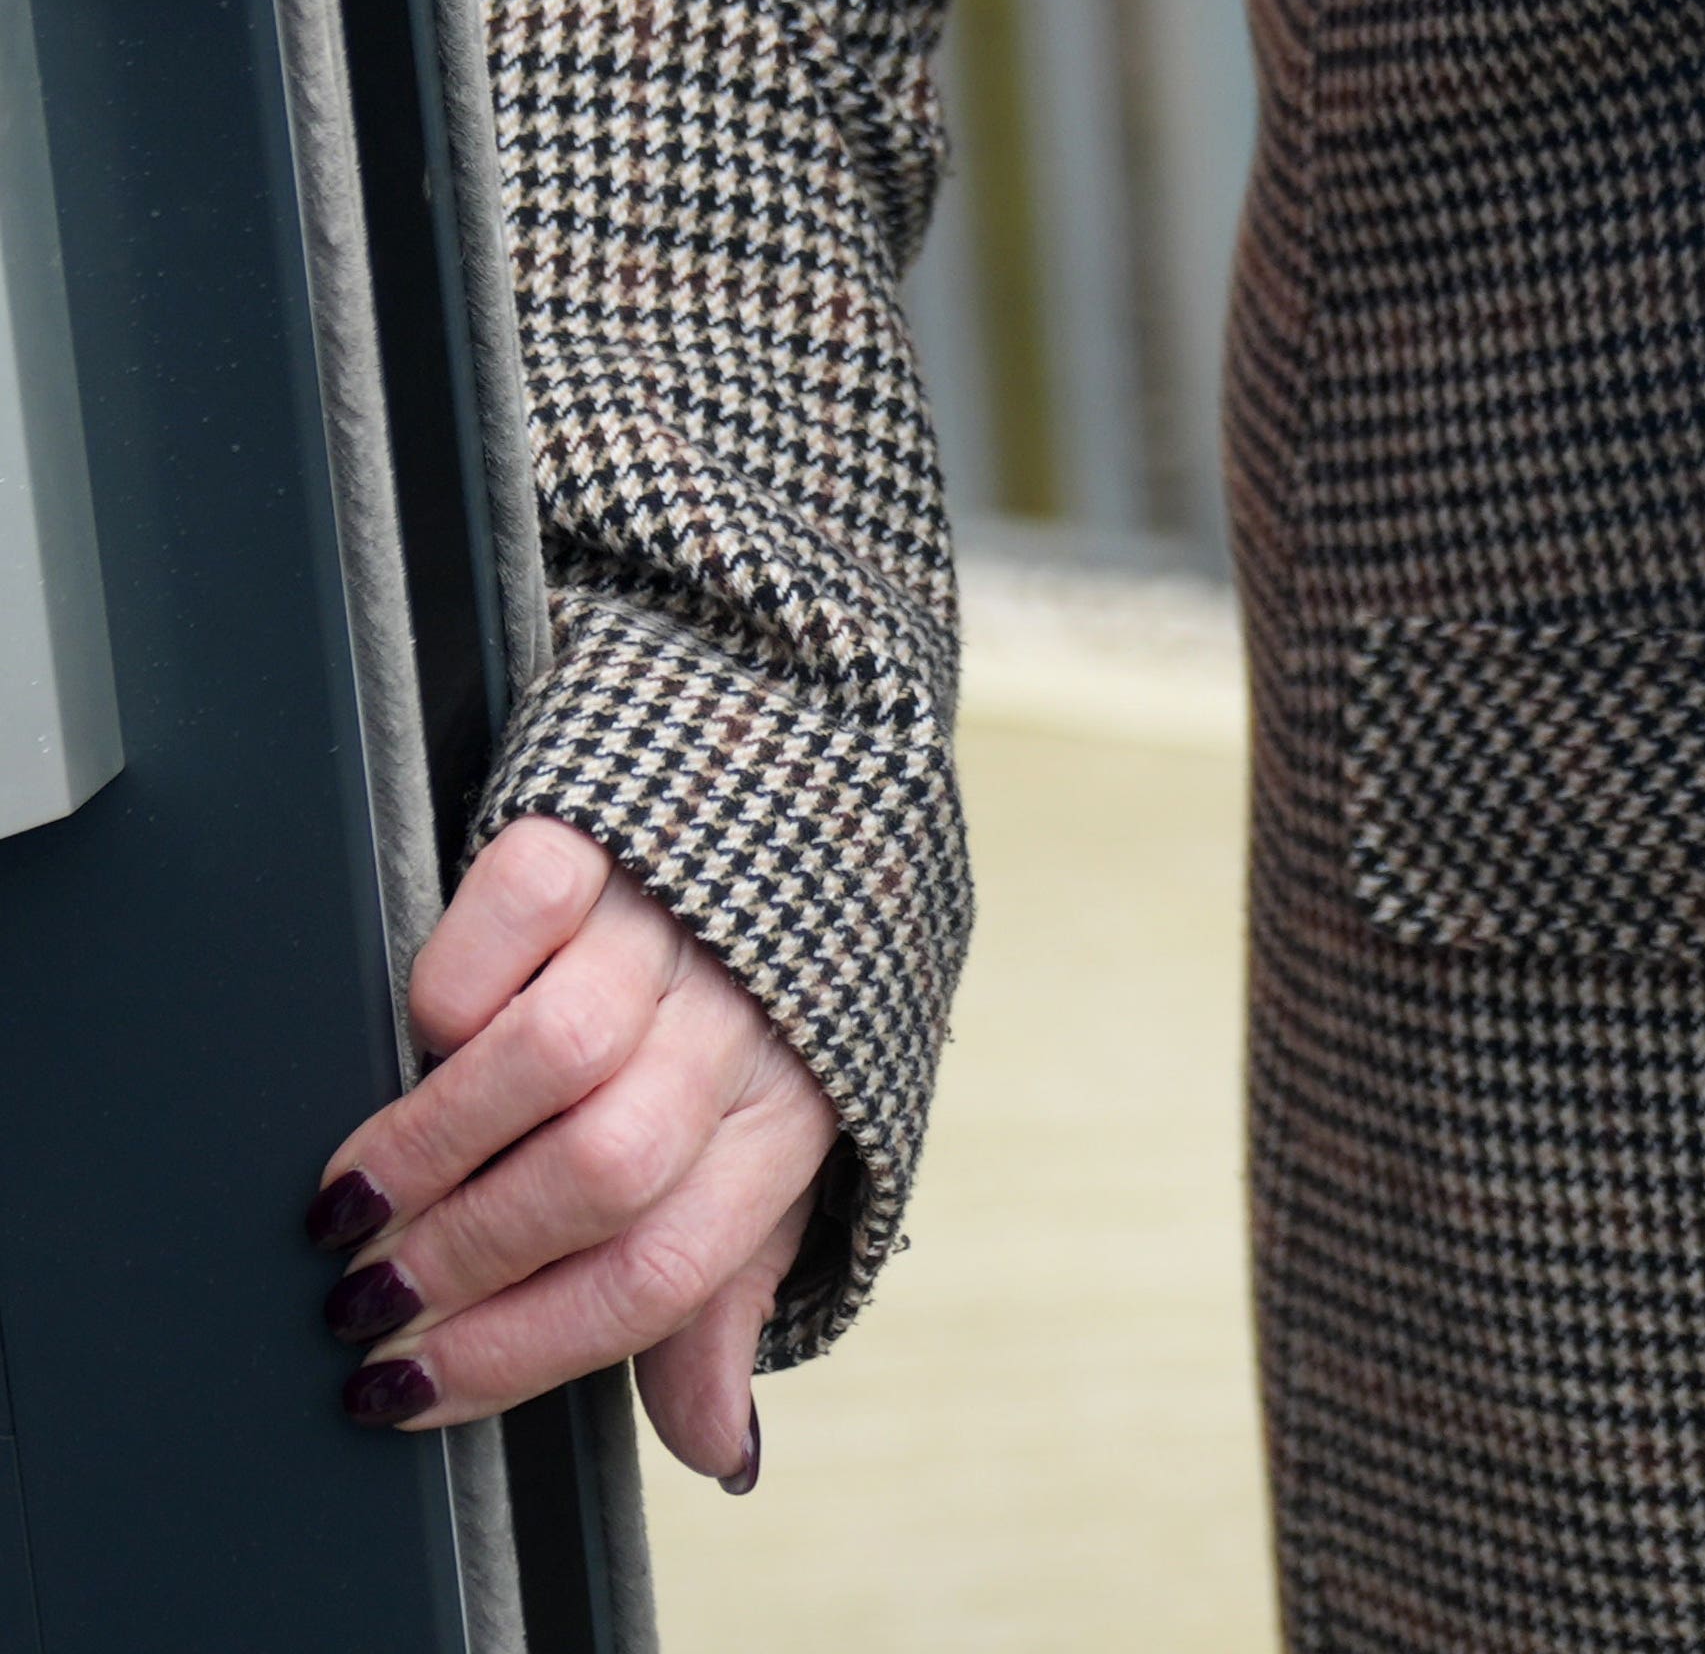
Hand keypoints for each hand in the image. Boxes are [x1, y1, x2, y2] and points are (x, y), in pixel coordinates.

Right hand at [306, 816, 835, 1492]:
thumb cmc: (766, 1014)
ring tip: (354, 1199)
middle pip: (602, 1173)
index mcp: (787, 1125)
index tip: (404, 1385)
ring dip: (432, 1144)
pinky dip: (457, 977)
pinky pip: (521, 910)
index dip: (520, 1348)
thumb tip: (718, 1451)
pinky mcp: (607, 837)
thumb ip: (724, 1302)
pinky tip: (427, 1030)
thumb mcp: (770, 1162)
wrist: (799, 805)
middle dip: (463, 1257)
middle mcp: (743, 1027)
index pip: (660, 1272)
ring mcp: (673, 925)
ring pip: (552, 1055)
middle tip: (363, 1296)